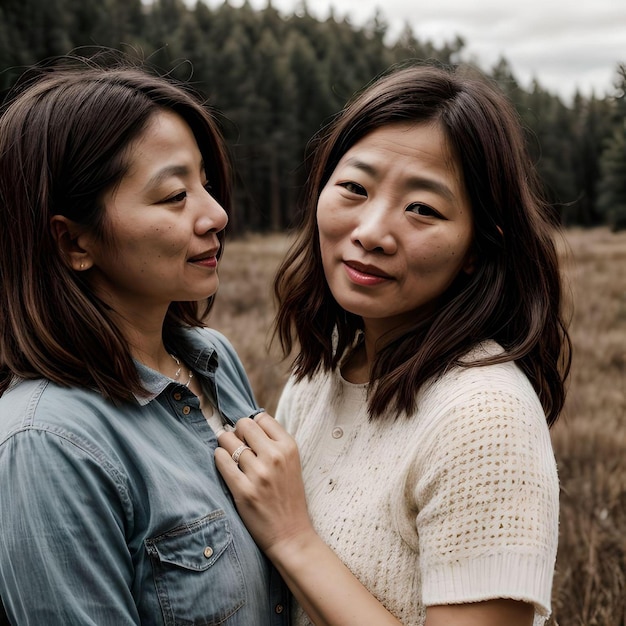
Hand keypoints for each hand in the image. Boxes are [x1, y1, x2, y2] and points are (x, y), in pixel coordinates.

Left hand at [215, 413, 315, 556]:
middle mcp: (275, 457)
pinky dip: (218, 458)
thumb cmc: (288, 497)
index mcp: (289, 447)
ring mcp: (259, 474)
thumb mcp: (291, 463)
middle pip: (244, 425)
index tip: (249, 436)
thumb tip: (246, 426)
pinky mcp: (243, 490)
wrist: (291, 534)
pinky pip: (222, 461)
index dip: (252, 425)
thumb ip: (273, 443)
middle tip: (236, 443)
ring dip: (225, 444)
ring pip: (229, 441)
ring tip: (228, 454)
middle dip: (237, 432)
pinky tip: (222, 461)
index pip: (262, 418)